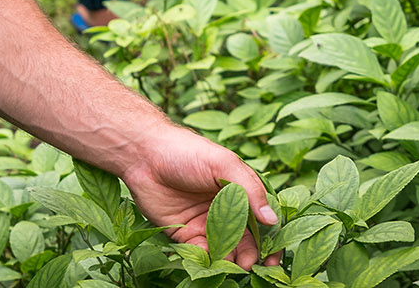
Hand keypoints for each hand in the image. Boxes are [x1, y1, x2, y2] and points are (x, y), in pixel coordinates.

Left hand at [120, 126, 279, 269]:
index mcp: (239, 192)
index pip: (262, 220)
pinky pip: (200, 252)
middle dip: (252, 255)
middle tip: (253, 265)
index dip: (271, 239)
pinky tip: (209, 256)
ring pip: (225, 249)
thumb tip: (272, 220)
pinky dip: (207, 258)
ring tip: (234, 264)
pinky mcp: (184, 234)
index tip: (275, 256)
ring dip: (231, 260)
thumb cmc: (187, 152)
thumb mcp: (223, 164)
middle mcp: (225, 210)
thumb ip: (250, 191)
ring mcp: (205, 223)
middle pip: (246, 239)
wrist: (144, 155)